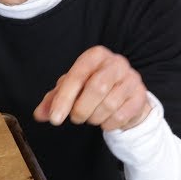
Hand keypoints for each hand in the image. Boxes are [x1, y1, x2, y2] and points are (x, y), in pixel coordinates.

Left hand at [33, 46, 151, 131]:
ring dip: (94, 118)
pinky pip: (121, 115)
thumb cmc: (93, 89)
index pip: (77, 75)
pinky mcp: (141, 96)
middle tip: (75, 118)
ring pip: (110, 104)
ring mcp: (132, 78)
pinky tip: (105, 120)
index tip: (55, 119)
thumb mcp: (71, 90)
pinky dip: (108, 124)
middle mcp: (116, 62)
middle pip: (97, 88)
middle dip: (81, 109)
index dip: (64, 98)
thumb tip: (39, 114)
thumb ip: (54, 100)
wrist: (124, 98)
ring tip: (91, 117)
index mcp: (95, 55)